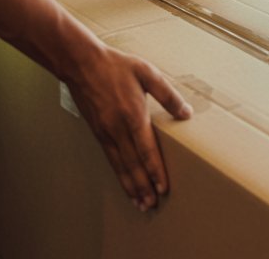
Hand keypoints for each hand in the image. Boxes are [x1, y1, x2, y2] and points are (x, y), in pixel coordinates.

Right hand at [63, 42, 192, 211]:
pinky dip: (118, 174)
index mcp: (133, 115)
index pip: (146, 150)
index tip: (163, 188)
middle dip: (143, 186)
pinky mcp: (97, 132)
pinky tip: (124, 182)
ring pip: (120, 166)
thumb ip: (168, 95)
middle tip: (152, 204)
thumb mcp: (148, 73)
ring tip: (140, 203)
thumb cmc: (117, 66)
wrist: (82, 63)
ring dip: (130, 186)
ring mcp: (105, 133)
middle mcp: (118, 129)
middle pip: (132, 165)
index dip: (155, 171)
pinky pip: (110, 159)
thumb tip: (186, 113)